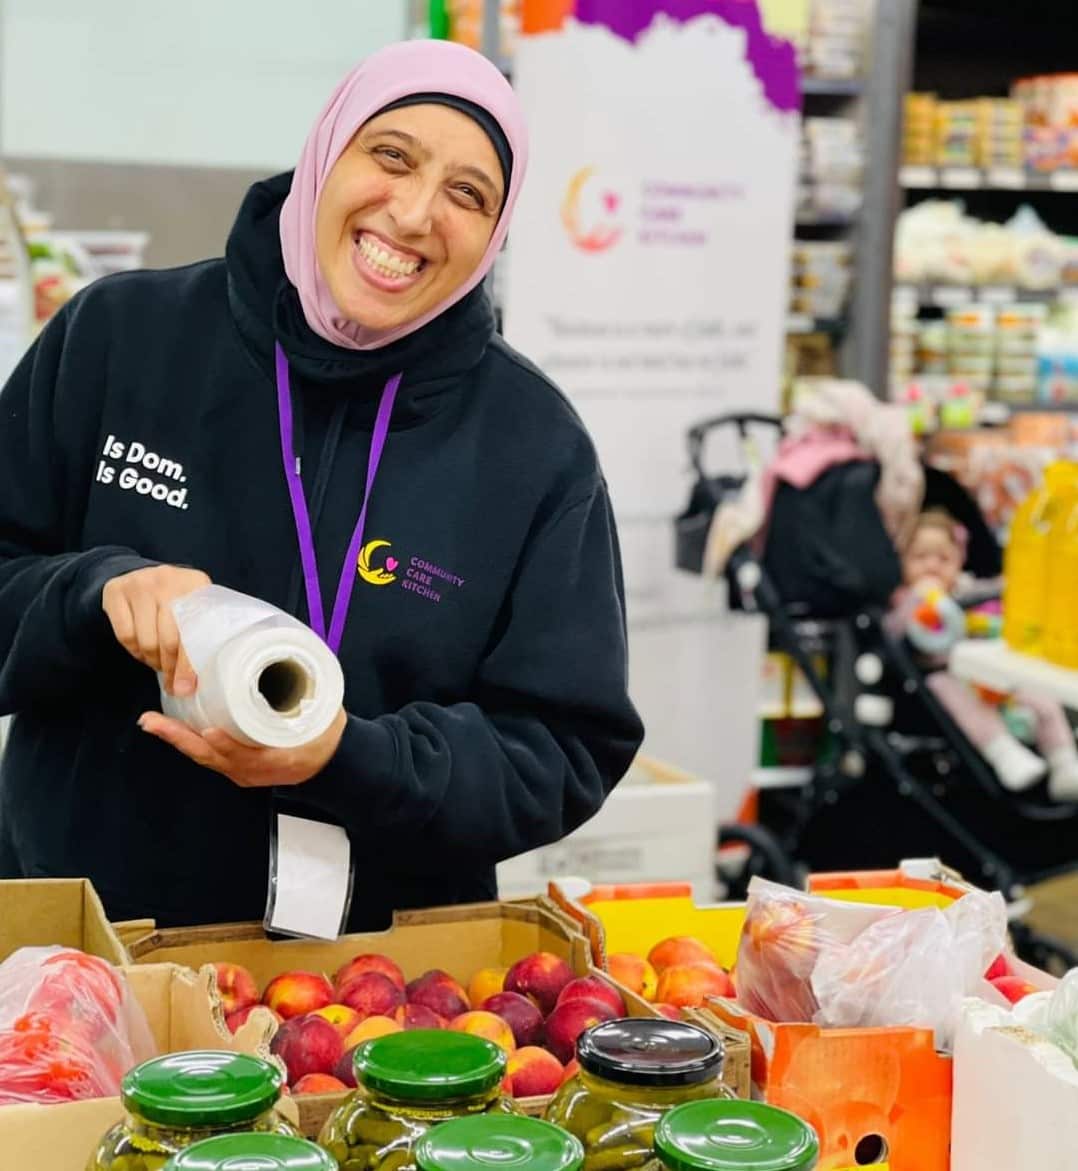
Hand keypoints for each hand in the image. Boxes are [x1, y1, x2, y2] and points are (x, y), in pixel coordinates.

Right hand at [102, 565, 209, 694]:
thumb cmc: (177, 601)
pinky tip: (142, 650)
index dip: (189, 665)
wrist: (144, 575)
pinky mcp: (116, 591)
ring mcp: (140, 583)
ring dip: (152, 660)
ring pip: (146, 640)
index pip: (195, 631)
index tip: (186, 688)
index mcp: (197, 584)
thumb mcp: (194, 608)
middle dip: (170, 668)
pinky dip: (134, 650)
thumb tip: (190, 685)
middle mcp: (169, 580)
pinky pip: (125, 635)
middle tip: (172, 680)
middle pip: (169, 639)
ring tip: (158, 662)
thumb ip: (201, 636)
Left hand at [137, 708, 347, 787]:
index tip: (211, 732)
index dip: (228, 745)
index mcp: (278, 760)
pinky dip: (190, 742)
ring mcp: (243, 772)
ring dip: (177, 739)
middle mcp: (254, 771)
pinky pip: (209, 756)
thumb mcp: (322, 716)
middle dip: (179, 738)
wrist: (333, 764)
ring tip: (153, 722)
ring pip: (205, 757)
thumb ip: (306, 696)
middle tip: (152, 721)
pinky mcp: (238, 768)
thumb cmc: (326, 738)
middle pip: (212, 756)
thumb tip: (287, 661)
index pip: (247, 756)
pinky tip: (176, 728)